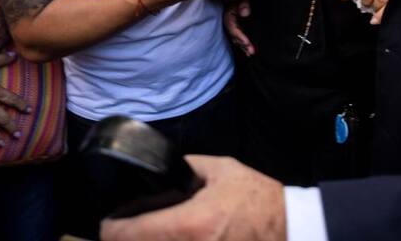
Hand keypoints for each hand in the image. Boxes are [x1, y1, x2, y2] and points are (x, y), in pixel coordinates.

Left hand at [99, 156, 284, 240]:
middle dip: (127, 240)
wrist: (290, 226)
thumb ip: (188, 167)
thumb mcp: (221, 170)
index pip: (130, 234)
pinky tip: (170, 238)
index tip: (110, 223)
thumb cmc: (257, 198)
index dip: (112, 229)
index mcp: (190, 223)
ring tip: (144, 234)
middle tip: (125, 231)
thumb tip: (162, 168)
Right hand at [224, 0, 253, 55]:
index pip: (233, 28)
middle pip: (234, 36)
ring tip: (250, 53)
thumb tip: (245, 13)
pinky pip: (239, 36)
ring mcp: (233, 25)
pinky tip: (247, 50)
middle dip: (243, 45)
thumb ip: (243, 4)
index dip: (240, 37)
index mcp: (229, 15)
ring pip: (236, 38)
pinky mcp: (237, 26)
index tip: (247, 43)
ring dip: (243, 46)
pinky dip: (243, 43)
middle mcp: (229, 22)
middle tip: (251, 52)